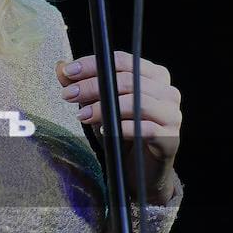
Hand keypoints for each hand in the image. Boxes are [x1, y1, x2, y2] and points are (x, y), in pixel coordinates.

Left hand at [56, 51, 180, 203]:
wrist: (143, 171)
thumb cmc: (124, 133)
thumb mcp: (100, 106)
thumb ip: (82, 85)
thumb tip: (60, 66)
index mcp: (154, 75)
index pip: (122, 60)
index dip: (93, 64)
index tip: (69, 72)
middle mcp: (168, 91)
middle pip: (127, 80)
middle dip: (92, 86)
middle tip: (68, 95)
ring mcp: (172, 115)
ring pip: (137, 103)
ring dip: (104, 107)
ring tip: (82, 115)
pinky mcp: (170, 138)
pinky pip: (145, 129)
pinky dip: (122, 129)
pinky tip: (104, 132)